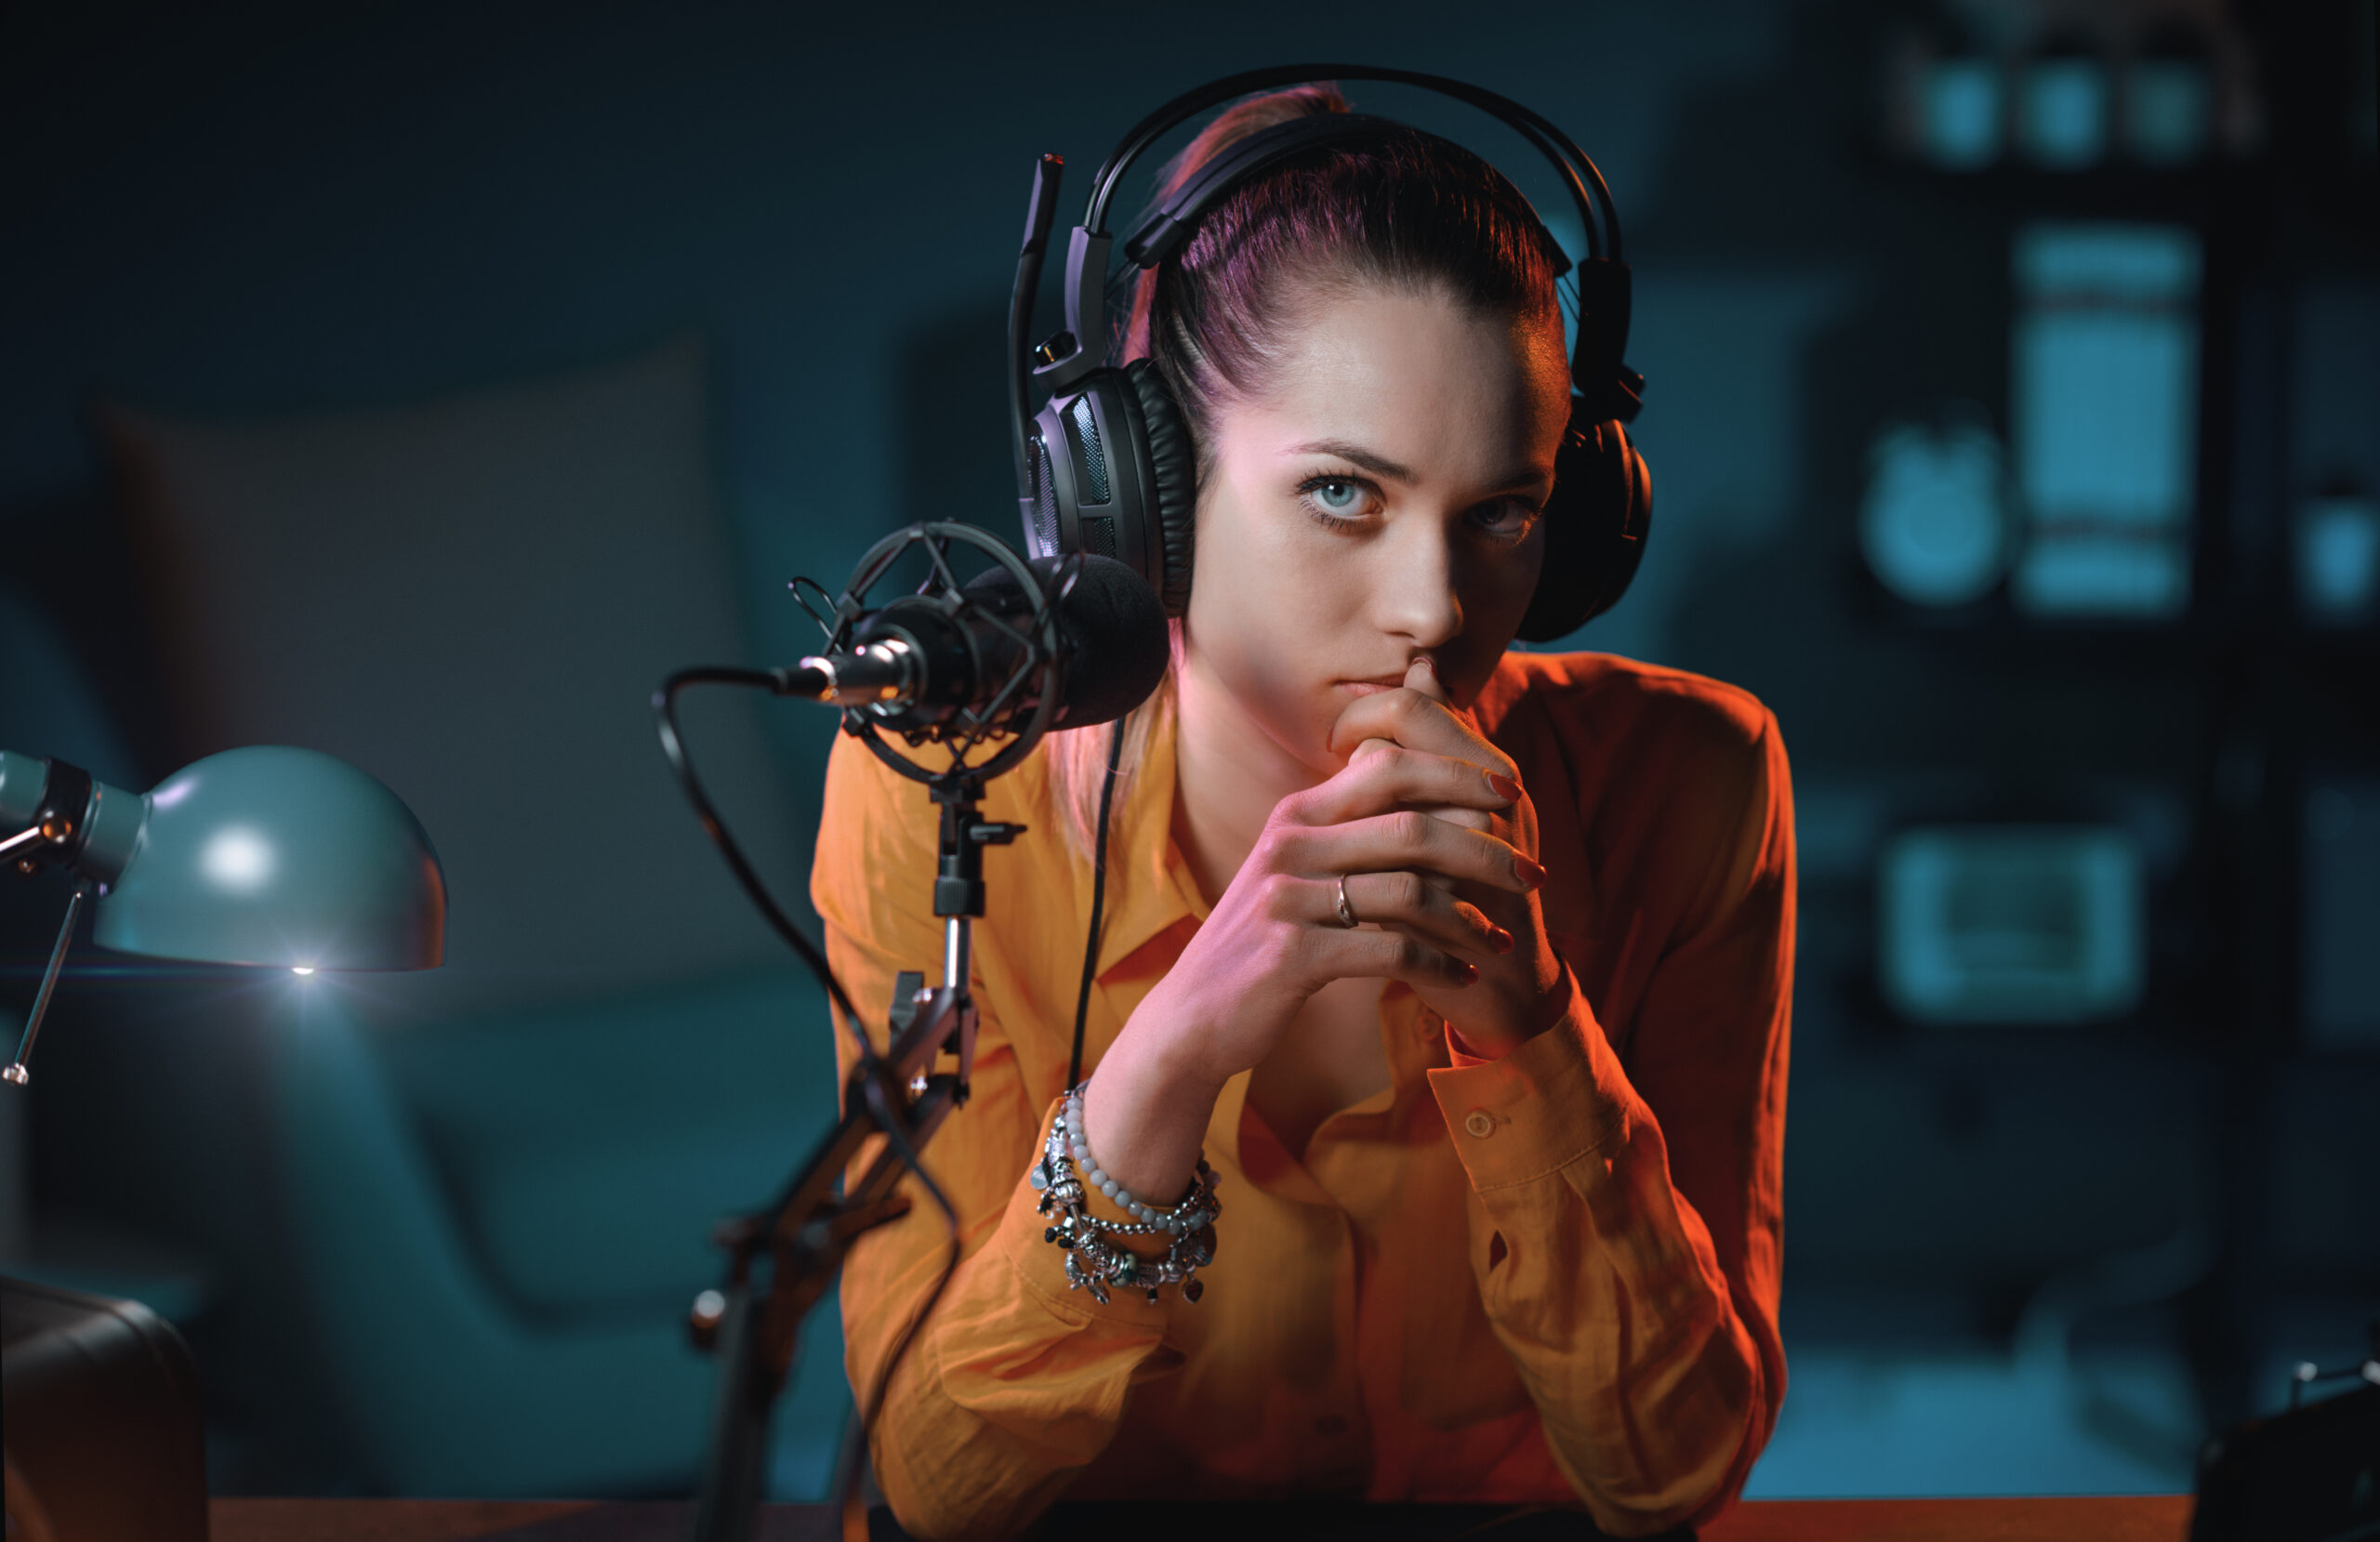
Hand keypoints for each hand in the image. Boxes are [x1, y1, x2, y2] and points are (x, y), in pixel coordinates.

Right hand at [1132, 689, 1539, 1095]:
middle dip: (1485, 850)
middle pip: (1412, 828)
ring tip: (1502, 942)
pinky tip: (1463, 978)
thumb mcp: (1291, 869)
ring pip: (1410, 892)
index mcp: (1297, 815)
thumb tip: (1403, 771)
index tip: (1510, 793)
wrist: (1194, 1017)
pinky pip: (1391, 951)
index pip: (1388, 766)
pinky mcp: (1293, 956)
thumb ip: (1342, 824)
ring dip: (1470, 919)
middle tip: (1532, 874)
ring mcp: (1288, 900)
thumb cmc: (1262, 942)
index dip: (1457, 773)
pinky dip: (1439, 965)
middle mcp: (1289, 845)